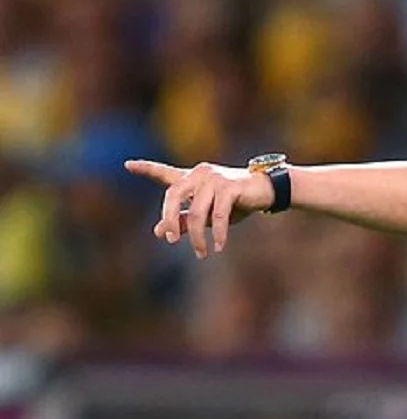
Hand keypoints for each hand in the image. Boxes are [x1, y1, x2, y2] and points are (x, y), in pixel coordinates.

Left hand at [125, 159, 274, 258]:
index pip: (165, 173)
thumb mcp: (207, 214)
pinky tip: (218, 247)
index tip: (127, 165)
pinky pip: (218, 215)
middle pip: (173, 195)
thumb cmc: (237, 202)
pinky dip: (218, 233)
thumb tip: (159, 232)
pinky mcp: (230, 187)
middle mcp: (200, 174)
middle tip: (170, 241)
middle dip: (169, 220)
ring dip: (196, 236)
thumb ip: (183, 219)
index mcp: (192, 178)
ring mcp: (215, 179)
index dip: (146, 169)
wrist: (267, 191)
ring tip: (202, 253)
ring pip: (196, 212)